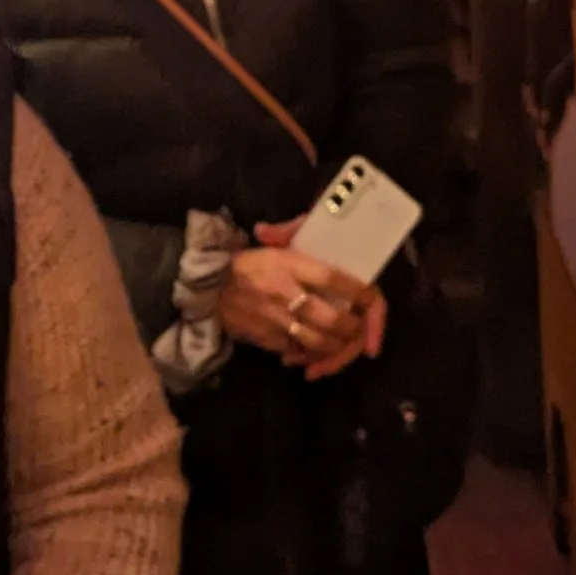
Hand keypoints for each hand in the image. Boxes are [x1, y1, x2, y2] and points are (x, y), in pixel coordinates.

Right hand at [223, 222, 389, 380]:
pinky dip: (311, 355)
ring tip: (342, 341)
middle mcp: (286, 294)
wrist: (205, 289)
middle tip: (357, 325)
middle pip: (334, 319)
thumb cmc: (245, 265)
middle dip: (353, 327)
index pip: (334, 279)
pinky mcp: (267, 340)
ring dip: (337, 347)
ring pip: (319, 342)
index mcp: (291, 265)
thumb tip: (310, 219)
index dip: (359, 292)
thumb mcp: (271, 245)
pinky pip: (298, 352)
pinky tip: (315, 353)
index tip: (369, 296)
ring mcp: (277, 320)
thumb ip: (292, 230)